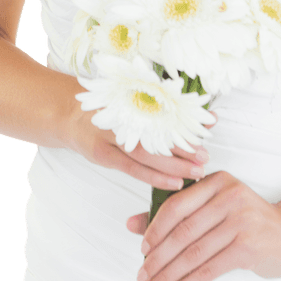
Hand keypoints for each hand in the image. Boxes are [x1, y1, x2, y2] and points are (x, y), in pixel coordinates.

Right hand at [64, 87, 212, 190]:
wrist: (70, 114)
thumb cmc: (109, 106)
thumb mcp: (132, 98)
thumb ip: (162, 105)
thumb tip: (204, 113)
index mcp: (132, 98)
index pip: (166, 109)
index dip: (189, 116)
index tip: (211, 122)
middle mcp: (122, 115)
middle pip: (158, 132)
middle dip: (185, 145)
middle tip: (206, 155)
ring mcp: (111, 135)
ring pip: (148, 153)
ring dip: (175, 164)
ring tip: (198, 171)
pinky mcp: (103, 154)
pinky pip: (133, 168)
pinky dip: (155, 177)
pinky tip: (175, 183)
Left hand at [127, 170, 280, 280]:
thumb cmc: (248, 221)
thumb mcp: (215, 209)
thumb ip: (175, 213)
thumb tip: (131, 224)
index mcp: (217, 181)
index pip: (176, 205)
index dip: (155, 229)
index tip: (142, 250)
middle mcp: (229, 196)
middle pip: (183, 232)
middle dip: (157, 259)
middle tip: (141, 277)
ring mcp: (241, 220)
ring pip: (193, 253)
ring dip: (168, 276)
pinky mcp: (248, 245)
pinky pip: (208, 269)